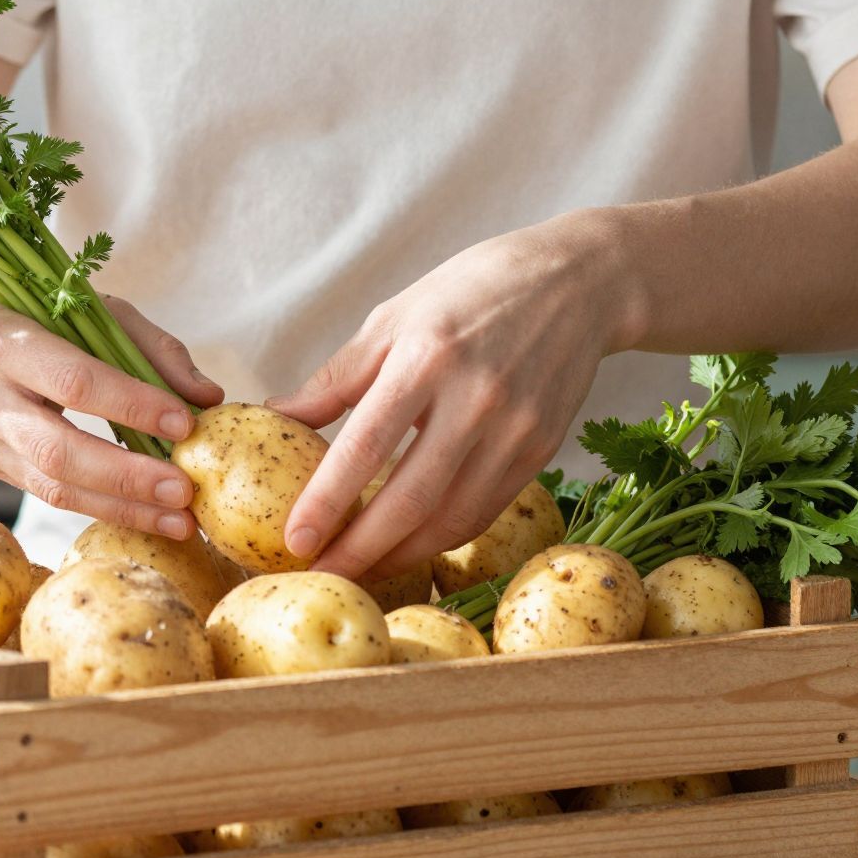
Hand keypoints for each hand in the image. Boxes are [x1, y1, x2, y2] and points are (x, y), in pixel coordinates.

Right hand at [0, 294, 223, 538]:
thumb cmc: (49, 320)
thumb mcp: (101, 314)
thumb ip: (156, 350)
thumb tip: (209, 399)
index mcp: (4, 342)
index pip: (74, 381)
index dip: (131, 406)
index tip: (186, 425)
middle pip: (58, 451)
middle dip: (128, 477)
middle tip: (185, 492)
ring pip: (54, 488)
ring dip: (124, 508)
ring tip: (181, 521)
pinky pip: (54, 496)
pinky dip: (107, 508)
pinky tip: (151, 517)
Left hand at [269, 218, 633, 579]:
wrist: (577, 282)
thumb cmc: (472, 292)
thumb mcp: (395, 317)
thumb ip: (338, 376)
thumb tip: (280, 415)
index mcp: (427, 357)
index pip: (366, 445)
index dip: (327, 501)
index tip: (294, 540)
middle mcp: (476, 398)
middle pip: (410, 499)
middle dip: (360, 550)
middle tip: (321, 576)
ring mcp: (514, 430)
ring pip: (450, 519)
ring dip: (400, 556)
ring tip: (359, 570)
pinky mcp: (541, 451)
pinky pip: (483, 511)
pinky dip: (441, 537)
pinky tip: (409, 546)